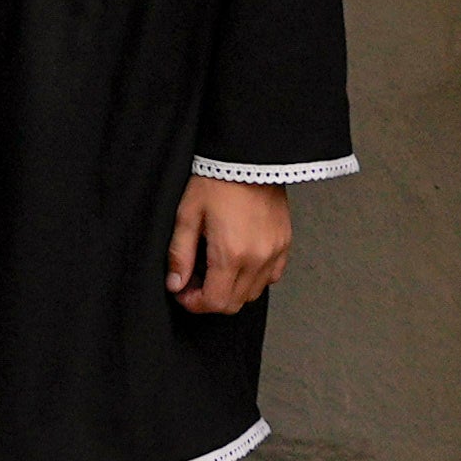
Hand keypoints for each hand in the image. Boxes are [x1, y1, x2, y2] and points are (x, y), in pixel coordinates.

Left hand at [169, 176, 293, 314]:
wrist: (249, 156)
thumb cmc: (218, 179)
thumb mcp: (188, 215)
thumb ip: (180, 255)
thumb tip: (176, 283)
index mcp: (231, 254)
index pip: (215, 302)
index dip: (194, 304)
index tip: (183, 292)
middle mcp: (257, 258)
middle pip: (234, 303)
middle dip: (210, 299)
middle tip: (195, 281)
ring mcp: (274, 252)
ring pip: (253, 293)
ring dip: (232, 290)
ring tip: (216, 269)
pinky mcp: (285, 243)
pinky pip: (271, 277)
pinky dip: (254, 278)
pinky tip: (240, 261)